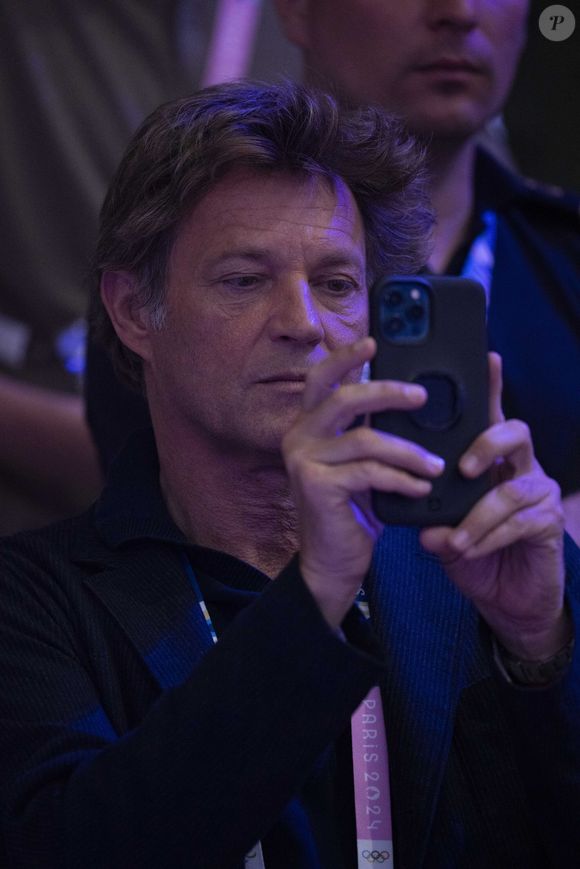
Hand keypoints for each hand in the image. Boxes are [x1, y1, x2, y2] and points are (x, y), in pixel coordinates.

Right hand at [282, 337, 443, 627]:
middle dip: (386, 392)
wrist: (334, 562)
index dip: (346, 357)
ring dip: (408, 451)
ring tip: (437, 465)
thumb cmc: (354, 512)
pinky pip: (369, 472)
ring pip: (365, 439)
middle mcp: (299, 436)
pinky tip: (421, 488)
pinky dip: (401, 479)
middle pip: (343, 398)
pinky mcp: (315, 485)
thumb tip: (415, 402)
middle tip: (422, 395)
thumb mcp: (366, 465)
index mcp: (309, 425)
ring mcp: (303, 460)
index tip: (375, 342)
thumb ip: (376, 434)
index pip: (321, 379)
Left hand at [420, 353, 567, 659]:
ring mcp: (539, 493)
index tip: (487, 357)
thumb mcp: (443, 531)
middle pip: (515, 432)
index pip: (491, 417)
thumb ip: (431, 519)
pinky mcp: (549, 522)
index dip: (493, 387)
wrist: (506, 600)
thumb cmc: (474, 554)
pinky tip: (469, 549)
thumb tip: (424, 526)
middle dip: (487, 444)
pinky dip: (488, 537)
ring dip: (477, 517)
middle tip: (462, 468)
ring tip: (454, 540)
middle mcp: (520, 468)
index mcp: (491, 461)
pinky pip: (519, 522)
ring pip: (512, 489)